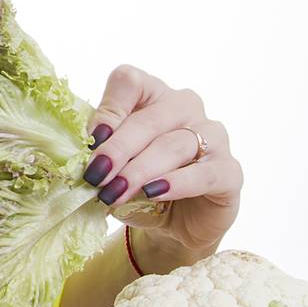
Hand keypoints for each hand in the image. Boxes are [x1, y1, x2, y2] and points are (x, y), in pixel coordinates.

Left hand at [81, 64, 242, 269]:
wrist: (172, 225)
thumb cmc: (137, 186)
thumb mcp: (113, 167)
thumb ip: (100, 155)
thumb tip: (78, 158)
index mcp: (151, 96)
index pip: (130, 81)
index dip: (109, 107)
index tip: (92, 138)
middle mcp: (185, 108)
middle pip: (150, 119)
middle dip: (118, 148)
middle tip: (95, 174)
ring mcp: (213, 137)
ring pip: (174, 146)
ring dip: (140, 170)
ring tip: (114, 192)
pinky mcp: (229, 171)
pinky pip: (204, 173)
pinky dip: (176, 183)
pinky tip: (154, 192)